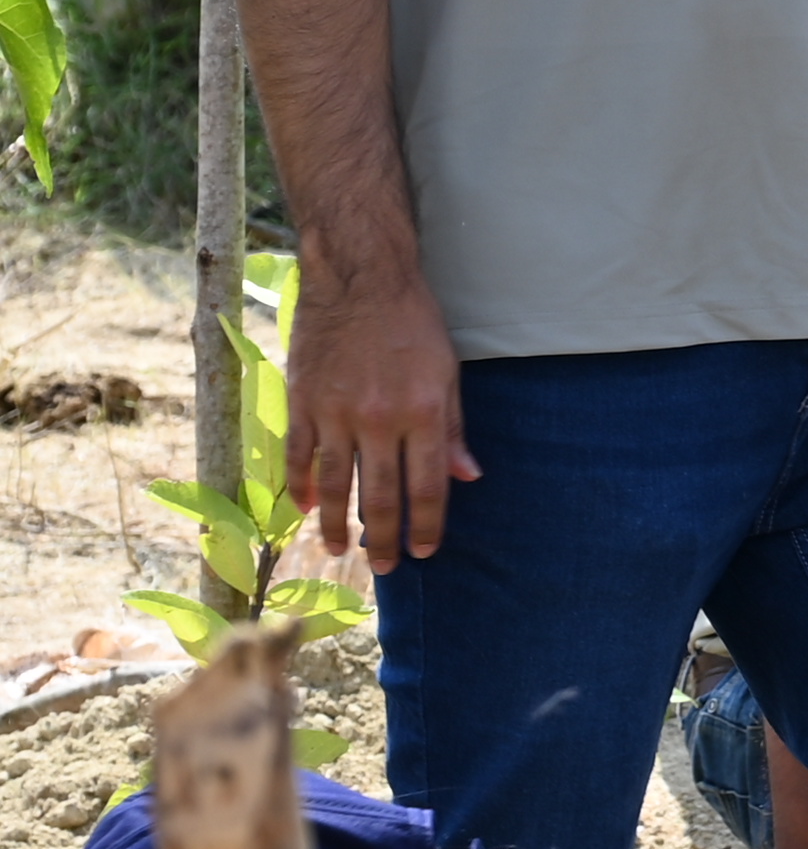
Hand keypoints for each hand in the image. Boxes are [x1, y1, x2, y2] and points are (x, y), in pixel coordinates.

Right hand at [289, 257, 472, 567]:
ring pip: (335, 484)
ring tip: (338, 550)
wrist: (359, 280)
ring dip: (336, 524)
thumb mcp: (449, 373)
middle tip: (385, 568)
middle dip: (384, 538)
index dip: (427, 525)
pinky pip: (299, 455)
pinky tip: (305, 508)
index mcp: (423, 414)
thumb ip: (453, 430)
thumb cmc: (413, 324)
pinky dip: (301, 486)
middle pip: (380, 496)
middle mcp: (379, 420)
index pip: (427, 487)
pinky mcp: (302, 401)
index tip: (426, 551)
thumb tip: (467, 478)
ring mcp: (335, 412)